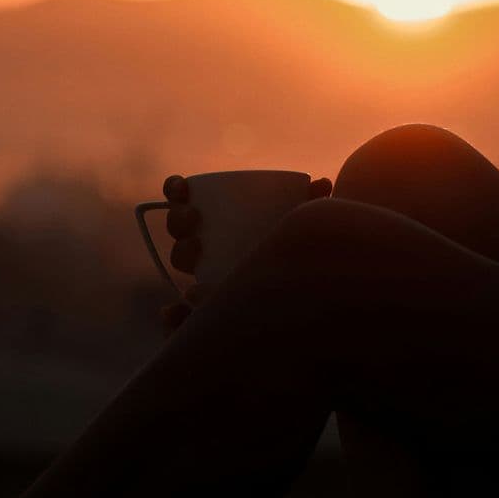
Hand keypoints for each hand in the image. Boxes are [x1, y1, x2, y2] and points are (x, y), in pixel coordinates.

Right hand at [157, 171, 332, 336]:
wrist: (309, 295)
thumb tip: (325, 182)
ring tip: (197, 249)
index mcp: (218, 216)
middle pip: (180, 229)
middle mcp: (205, 243)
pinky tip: (173, 311)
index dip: (176, 189)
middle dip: (178, 220)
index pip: (186, 198)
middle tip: (194, 217)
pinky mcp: (205, 308)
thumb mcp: (304, 226)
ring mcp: (204, 274)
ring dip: (180, 254)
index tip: (181, 187)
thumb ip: (313, 206)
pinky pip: (181, 314)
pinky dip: (173, 315)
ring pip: (182, 263)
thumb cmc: (300, 249)